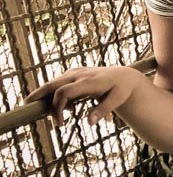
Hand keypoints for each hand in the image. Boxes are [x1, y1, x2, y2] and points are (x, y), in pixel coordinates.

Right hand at [25, 66, 140, 125]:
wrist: (124, 76)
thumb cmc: (121, 89)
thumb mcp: (118, 100)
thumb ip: (104, 110)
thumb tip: (89, 123)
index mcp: (89, 81)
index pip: (64, 91)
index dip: (57, 107)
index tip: (60, 124)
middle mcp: (80, 74)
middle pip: (53, 83)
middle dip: (38, 94)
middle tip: (25, 106)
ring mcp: (75, 72)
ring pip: (54, 82)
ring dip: (45, 96)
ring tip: (43, 113)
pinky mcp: (73, 73)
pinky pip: (59, 83)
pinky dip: (54, 94)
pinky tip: (67, 108)